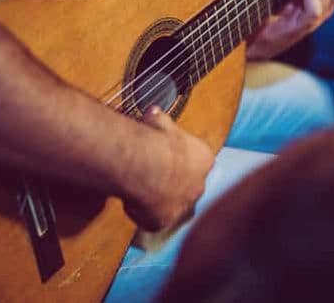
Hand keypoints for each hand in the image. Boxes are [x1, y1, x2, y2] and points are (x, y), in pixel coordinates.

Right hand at [122, 106, 213, 231]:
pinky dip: (141, 212)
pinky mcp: (163, 221)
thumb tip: (154, 112)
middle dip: (171, 182)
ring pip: (171, 204)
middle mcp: (198, 184)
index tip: (163, 157)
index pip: (197, 162)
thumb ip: (160, 121)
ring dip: (157, 199)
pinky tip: (130, 200)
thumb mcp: (160, 122)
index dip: (179, 160)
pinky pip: (151, 219)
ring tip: (138, 190)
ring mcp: (182, 206)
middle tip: (150, 175)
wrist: (147, 163)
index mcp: (203, 158)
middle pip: (187, 186)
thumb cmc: (155, 139)